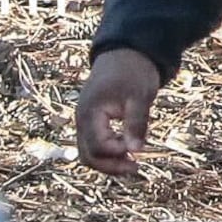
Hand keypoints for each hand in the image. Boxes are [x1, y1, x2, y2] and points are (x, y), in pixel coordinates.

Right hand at [75, 46, 164, 176]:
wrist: (125, 53)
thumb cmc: (133, 71)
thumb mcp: (139, 96)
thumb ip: (136, 123)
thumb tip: (136, 151)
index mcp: (90, 112)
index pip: (97, 146)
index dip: (117, 152)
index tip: (138, 148)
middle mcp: (82, 119)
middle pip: (88, 156)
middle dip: (110, 166)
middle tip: (136, 167)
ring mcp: (85, 121)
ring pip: (89, 153)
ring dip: (109, 162)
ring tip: (133, 164)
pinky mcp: (92, 122)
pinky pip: (94, 145)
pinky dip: (108, 153)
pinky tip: (127, 151)